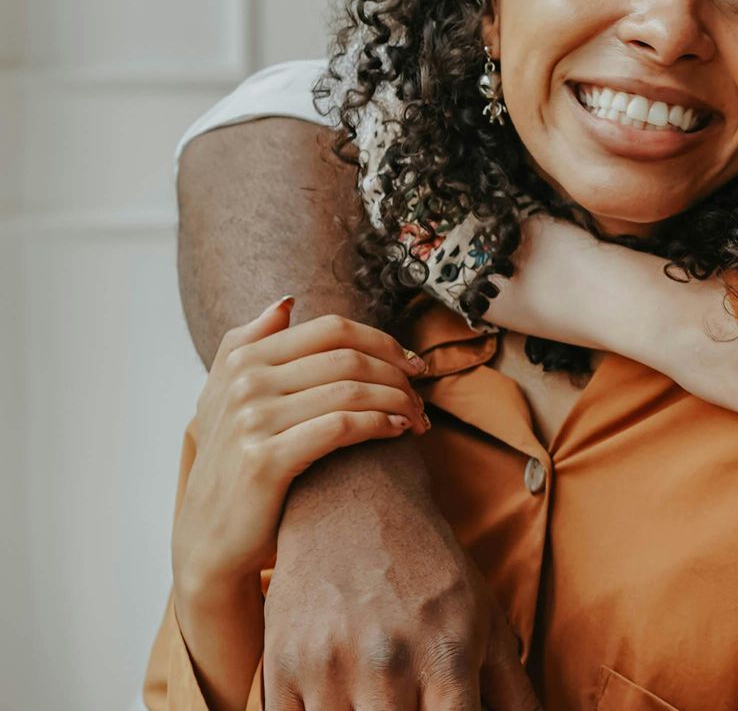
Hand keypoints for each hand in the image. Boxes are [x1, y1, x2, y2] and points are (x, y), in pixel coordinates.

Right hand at [172, 299, 428, 596]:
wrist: (208, 543)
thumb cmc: (232, 466)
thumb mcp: (226, 399)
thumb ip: (250, 344)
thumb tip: (287, 302)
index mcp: (241, 359)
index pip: (332, 329)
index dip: (381, 340)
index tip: (411, 362)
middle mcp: (244, 383)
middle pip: (348, 357)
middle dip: (396, 372)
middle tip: (421, 393)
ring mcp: (251, 420)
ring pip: (351, 389)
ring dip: (398, 400)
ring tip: (417, 417)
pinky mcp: (264, 460)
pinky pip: (342, 425)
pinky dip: (380, 423)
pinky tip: (398, 430)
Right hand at [263, 430, 540, 710]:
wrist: (353, 499)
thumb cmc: (427, 567)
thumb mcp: (483, 616)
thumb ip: (512, 691)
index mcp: (447, 654)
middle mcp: (389, 663)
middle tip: (412, 702)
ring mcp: (329, 669)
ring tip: (380, 696)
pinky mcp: (281, 670)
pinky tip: (340, 700)